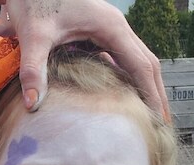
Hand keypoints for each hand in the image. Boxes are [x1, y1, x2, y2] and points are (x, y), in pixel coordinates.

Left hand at [0, 0, 168, 114]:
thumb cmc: (34, 1)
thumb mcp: (33, 35)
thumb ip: (33, 69)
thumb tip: (33, 103)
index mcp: (111, 27)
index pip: (142, 66)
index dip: (151, 94)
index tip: (157, 120)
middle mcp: (116, 26)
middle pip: (147, 63)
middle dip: (156, 93)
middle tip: (160, 124)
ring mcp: (109, 27)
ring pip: (137, 59)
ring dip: (143, 84)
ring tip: (146, 113)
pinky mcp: (98, 30)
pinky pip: (121, 56)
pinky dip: (126, 76)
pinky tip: (121, 96)